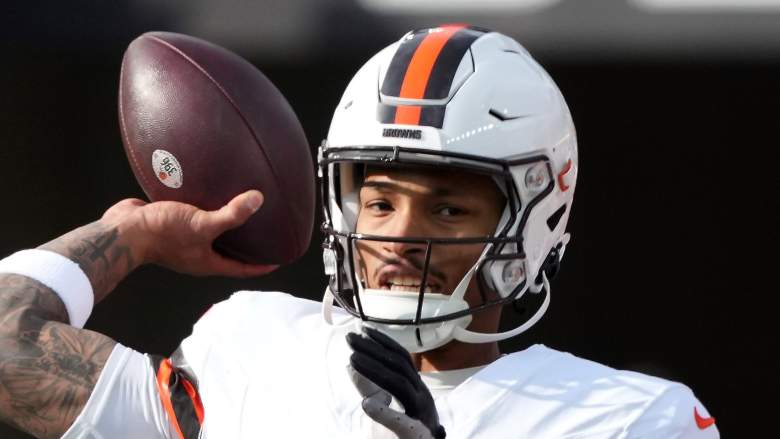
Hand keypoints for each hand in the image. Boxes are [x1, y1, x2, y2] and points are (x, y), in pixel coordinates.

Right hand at [101, 190, 276, 277]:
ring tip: (243, 209)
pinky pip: (195, 217)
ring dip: (226, 224)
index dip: (262, 266)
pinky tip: (214, 192)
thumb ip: (231, 214)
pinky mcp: (173, 224)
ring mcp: (185, 240)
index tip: (279, 260)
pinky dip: (206, 208)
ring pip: (211, 234)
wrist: (123, 229)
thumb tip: (258, 200)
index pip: (242, 269)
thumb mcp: (203, 224)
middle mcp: (198, 254)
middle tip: (267, 232)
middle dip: (247, 245)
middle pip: (229, 252)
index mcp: (208, 262)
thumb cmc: (163, 234)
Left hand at [346, 327, 445, 438]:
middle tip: (350, 338)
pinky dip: (385, 413)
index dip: (382, 342)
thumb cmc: (403, 435)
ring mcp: (422, 415)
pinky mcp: (416, 436)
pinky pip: (403, 423)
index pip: (401, 358)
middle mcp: (422, 397)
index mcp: (416, 389)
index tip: (362, 330)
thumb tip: (349, 363)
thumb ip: (370, 387)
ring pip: (400, 385)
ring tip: (352, 360)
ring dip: (375, 370)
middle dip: (373, 349)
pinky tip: (366, 406)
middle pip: (398, 365)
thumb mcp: (385, 405)